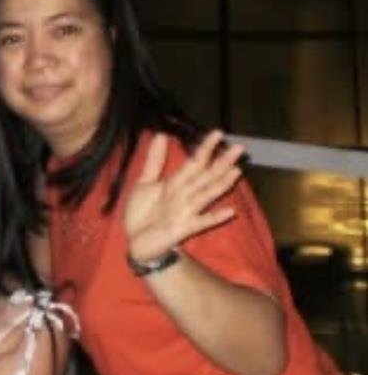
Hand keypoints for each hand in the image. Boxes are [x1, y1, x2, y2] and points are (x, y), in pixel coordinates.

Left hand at [124, 131, 243, 263]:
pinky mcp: (184, 228)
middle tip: (239, 148)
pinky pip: (201, 222)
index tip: (219, 133)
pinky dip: (215, 218)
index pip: (194, 162)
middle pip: (205, 176)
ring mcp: (186, 211)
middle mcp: (185, 195)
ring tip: (236, 172)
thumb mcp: (144, 183)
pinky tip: (230, 212)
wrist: (135, 241)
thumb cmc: (142, 212)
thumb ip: (154, 161)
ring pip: (206, 195)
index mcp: (176, 183)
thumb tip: (162, 134)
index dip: (205, 148)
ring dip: (221, 185)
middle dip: (221, 163)